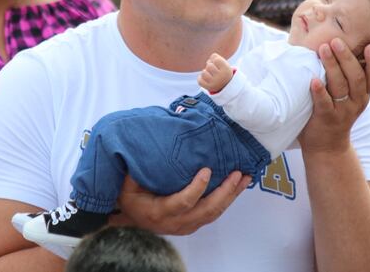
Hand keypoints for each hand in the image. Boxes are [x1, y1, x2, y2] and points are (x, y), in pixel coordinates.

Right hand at [111, 168, 250, 234]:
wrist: (125, 217)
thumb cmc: (128, 195)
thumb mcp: (126, 181)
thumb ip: (139, 167)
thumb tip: (151, 144)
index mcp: (158, 211)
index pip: (182, 202)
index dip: (196, 188)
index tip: (206, 170)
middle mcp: (174, 222)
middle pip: (205, 210)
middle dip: (224, 192)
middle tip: (236, 173)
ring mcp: (185, 225)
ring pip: (213, 213)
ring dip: (230, 195)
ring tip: (244, 177)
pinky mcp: (192, 223)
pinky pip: (212, 213)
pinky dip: (226, 200)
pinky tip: (236, 186)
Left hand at [197, 53, 232, 92]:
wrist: (225, 85)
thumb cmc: (222, 70)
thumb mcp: (223, 62)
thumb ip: (215, 58)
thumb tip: (207, 62)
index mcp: (226, 70)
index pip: (216, 60)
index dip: (215, 60)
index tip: (218, 64)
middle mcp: (221, 78)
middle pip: (209, 66)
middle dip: (209, 65)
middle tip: (213, 69)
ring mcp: (214, 83)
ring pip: (203, 73)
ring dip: (205, 72)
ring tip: (210, 74)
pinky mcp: (208, 88)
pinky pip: (199, 80)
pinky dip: (201, 78)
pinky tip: (206, 79)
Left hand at [298, 39, 369, 153]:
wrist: (326, 147)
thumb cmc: (333, 113)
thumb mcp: (346, 96)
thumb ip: (344, 76)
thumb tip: (334, 45)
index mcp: (362, 95)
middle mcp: (356, 102)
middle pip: (356, 77)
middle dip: (347, 57)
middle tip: (336, 41)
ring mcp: (342, 111)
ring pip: (341, 86)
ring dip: (332, 66)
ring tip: (323, 49)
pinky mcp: (326, 118)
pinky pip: (324, 104)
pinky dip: (319, 91)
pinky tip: (313, 80)